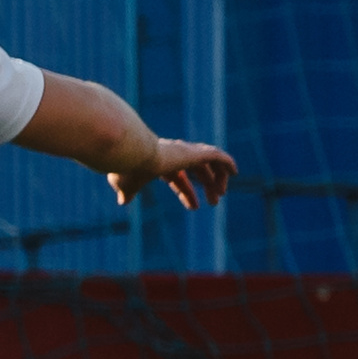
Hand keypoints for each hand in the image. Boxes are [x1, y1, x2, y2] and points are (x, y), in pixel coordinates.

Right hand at [110, 139, 234, 209]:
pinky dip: (226, 162)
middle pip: (196, 170)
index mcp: (159, 162)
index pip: (178, 178)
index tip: (194, 207)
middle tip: (214, 202)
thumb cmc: (125, 170)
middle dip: (206, 185)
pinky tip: (234, 172)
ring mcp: (185, 152)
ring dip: (217, 179)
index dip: (186, 193)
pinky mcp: (194, 152)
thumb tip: (123, 201)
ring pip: (208, 164)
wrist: (132, 155)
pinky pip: (217, 156)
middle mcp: (174, 155)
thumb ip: (127, 191)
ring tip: (222, 194)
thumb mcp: (124, 184)